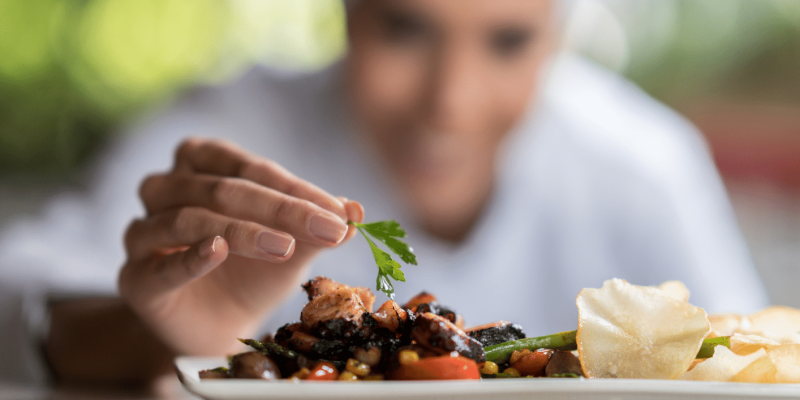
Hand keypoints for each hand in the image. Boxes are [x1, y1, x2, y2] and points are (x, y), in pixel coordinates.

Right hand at [118, 138, 363, 355]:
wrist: (221, 323)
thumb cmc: (254, 270)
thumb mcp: (292, 244)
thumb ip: (317, 226)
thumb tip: (357, 211)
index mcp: (201, 164)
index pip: (250, 168)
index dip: (296, 189)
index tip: (340, 213)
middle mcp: (165, 189)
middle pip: (221, 188)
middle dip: (280, 208)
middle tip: (327, 228)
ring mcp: (144, 232)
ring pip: (187, 218)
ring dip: (240, 231)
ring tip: (284, 247)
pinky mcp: (136, 278)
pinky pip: (159, 265)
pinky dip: (190, 257)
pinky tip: (218, 253)